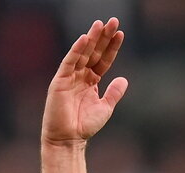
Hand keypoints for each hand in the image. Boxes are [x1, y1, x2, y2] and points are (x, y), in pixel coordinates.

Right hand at [42, 18, 127, 146]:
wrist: (69, 139)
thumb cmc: (85, 126)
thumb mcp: (105, 108)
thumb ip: (114, 93)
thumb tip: (124, 79)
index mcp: (91, 81)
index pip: (103, 60)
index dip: (112, 47)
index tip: (120, 34)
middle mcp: (80, 75)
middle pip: (94, 52)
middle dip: (103, 37)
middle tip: (113, 21)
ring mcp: (70, 76)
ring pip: (83, 53)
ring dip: (92, 38)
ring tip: (100, 24)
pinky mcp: (60, 80)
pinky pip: (69, 62)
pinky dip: (76, 50)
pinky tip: (84, 39)